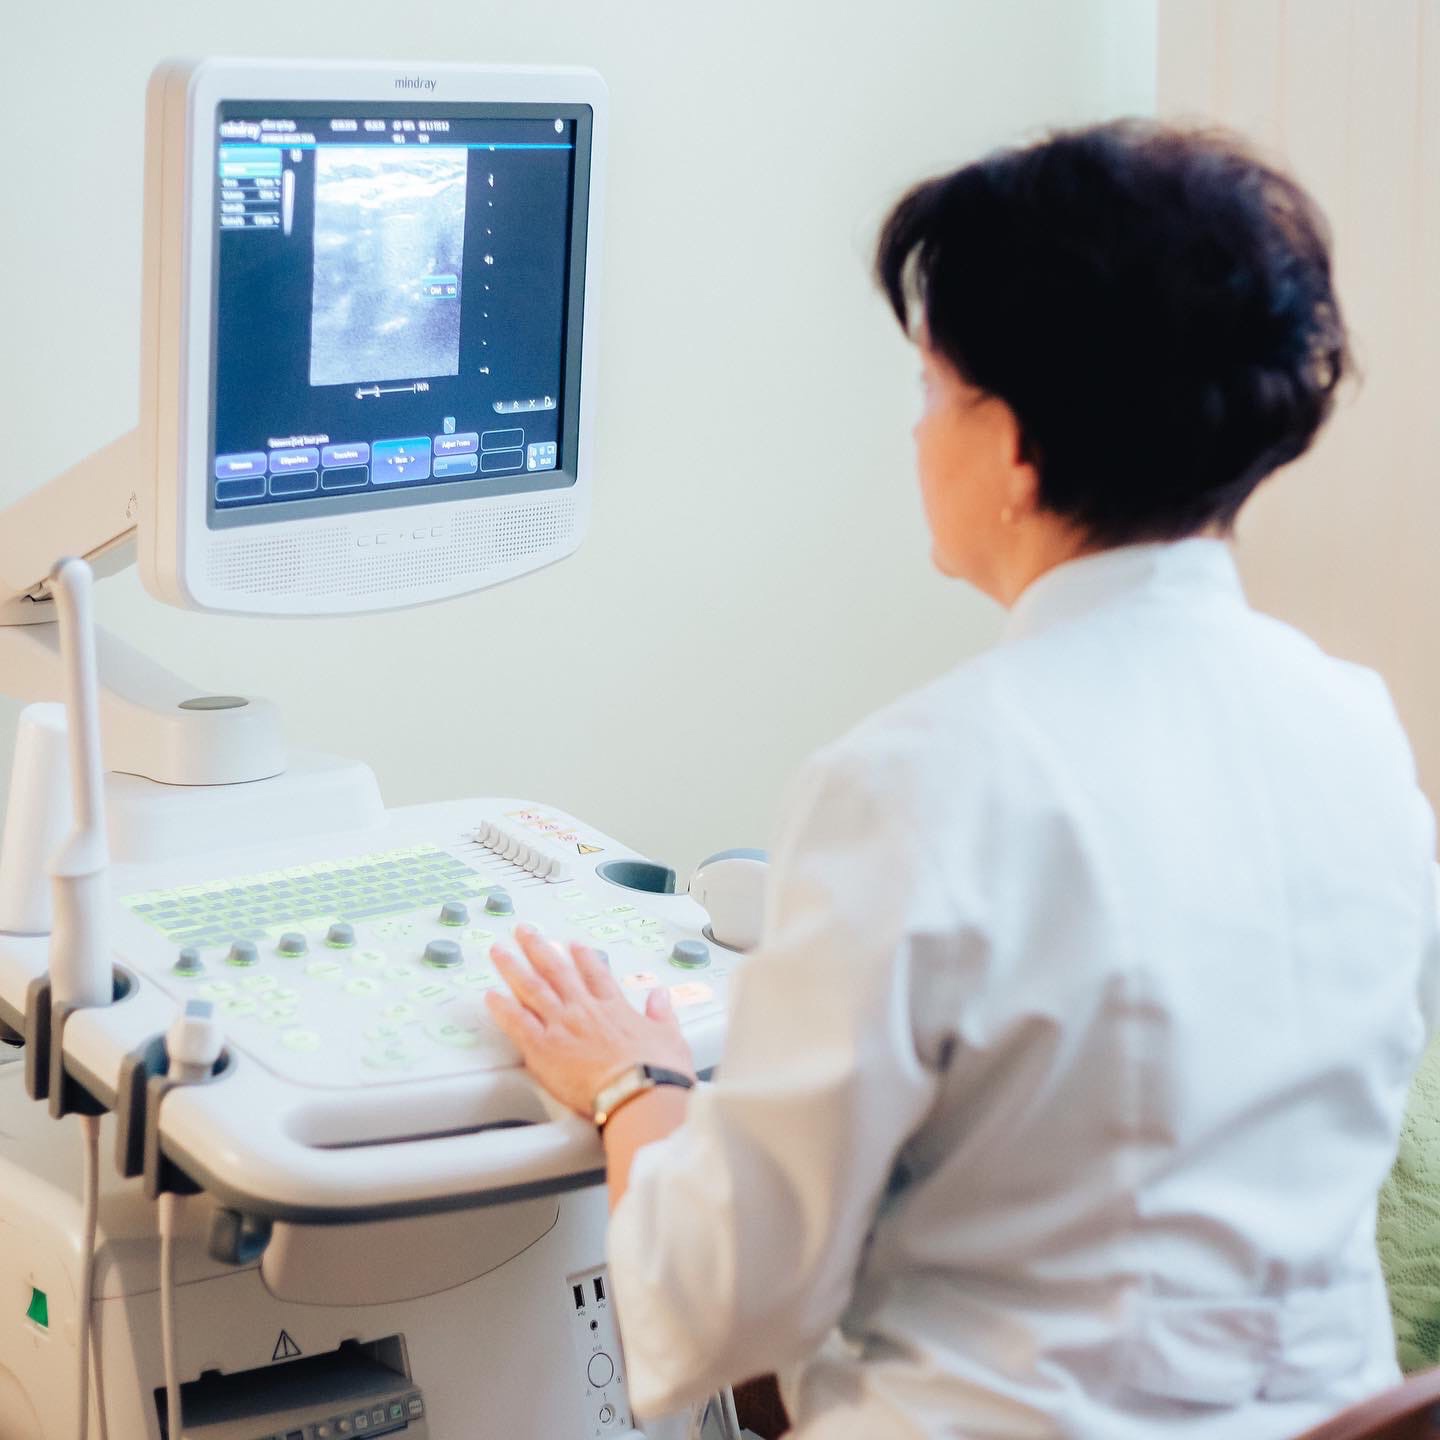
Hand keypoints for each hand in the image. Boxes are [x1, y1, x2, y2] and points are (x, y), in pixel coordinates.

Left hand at [485, 924, 695, 1118]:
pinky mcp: (544, 1047)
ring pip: (531, 988)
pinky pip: (517, 1022)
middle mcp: (584, 1009)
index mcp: (613, 1008)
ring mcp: (562, 1025)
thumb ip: (662, 1014)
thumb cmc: (656, 1071)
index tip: (572, 944)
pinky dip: (502, 1008)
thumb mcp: (670, 1037)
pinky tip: (490, 996)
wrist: (637, 1091)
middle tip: (524, 932)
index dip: (583, 957)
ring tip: (499, 952)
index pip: (595, 974)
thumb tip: (661, 996)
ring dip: (513, 967)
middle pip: (556, 970)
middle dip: (538, 948)